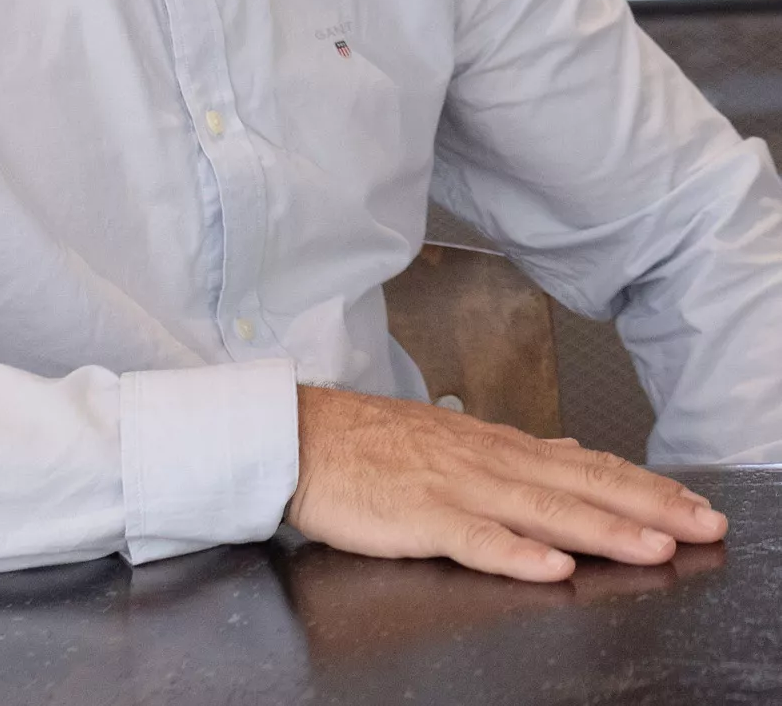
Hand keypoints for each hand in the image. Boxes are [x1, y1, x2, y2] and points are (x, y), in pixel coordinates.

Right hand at [286, 385, 727, 581]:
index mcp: (495, 445)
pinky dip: (515, 552)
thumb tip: (570, 449)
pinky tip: (552, 568)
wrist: (300, 436)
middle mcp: (486, 460)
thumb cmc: (369, 443)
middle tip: (704, 525)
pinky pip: (474, 538)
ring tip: (653, 548)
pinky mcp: (419, 516)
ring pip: (540, 511)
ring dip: (600, 529)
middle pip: (579, 485)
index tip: (692, 503)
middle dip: (646, 506)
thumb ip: (513, 450)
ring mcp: (455, 487)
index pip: (583, 463)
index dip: (641, 483)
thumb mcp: (451, 437)